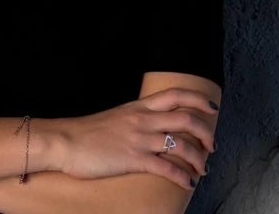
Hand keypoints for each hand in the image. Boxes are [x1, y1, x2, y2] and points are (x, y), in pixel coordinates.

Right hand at [55, 88, 216, 188]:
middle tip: (212, 146)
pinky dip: (182, 177)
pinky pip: (166, 168)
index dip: (198, 99)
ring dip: (199, 159)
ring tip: (202, 169)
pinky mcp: (133, 159)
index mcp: (139, 106)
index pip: (175, 94)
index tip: (212, 108)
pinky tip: (187, 183)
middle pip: (186, 118)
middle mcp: (143, 119)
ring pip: (182, 144)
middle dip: (206, 132)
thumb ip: (136, 118)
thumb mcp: (117, 117)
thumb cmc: (89, 132)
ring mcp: (139, 139)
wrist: (66, 141)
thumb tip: (153, 124)